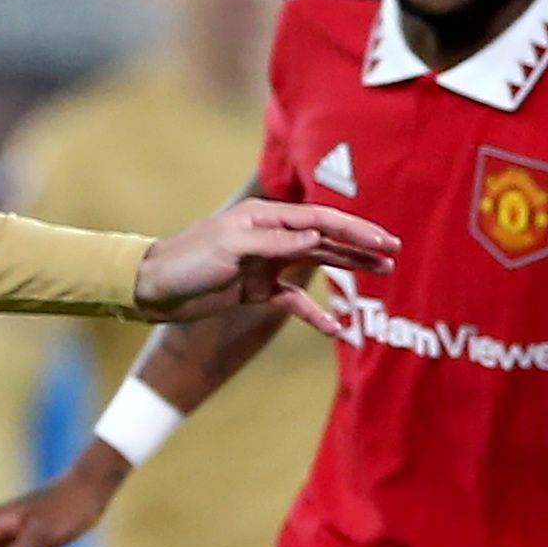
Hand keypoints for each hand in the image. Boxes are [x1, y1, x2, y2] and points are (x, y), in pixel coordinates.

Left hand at [132, 198, 396, 332]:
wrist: (154, 288)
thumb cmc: (188, 259)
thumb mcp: (231, 247)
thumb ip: (275, 242)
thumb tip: (318, 237)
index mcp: (266, 217)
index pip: (320, 220)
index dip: (354, 229)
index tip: (383, 241)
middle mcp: (271, 236)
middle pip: (326, 239)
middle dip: (360, 246)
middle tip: (393, 254)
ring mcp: (267, 263)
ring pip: (317, 265)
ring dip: (348, 270)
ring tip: (382, 274)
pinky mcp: (258, 290)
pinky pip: (294, 302)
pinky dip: (314, 314)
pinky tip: (336, 329)